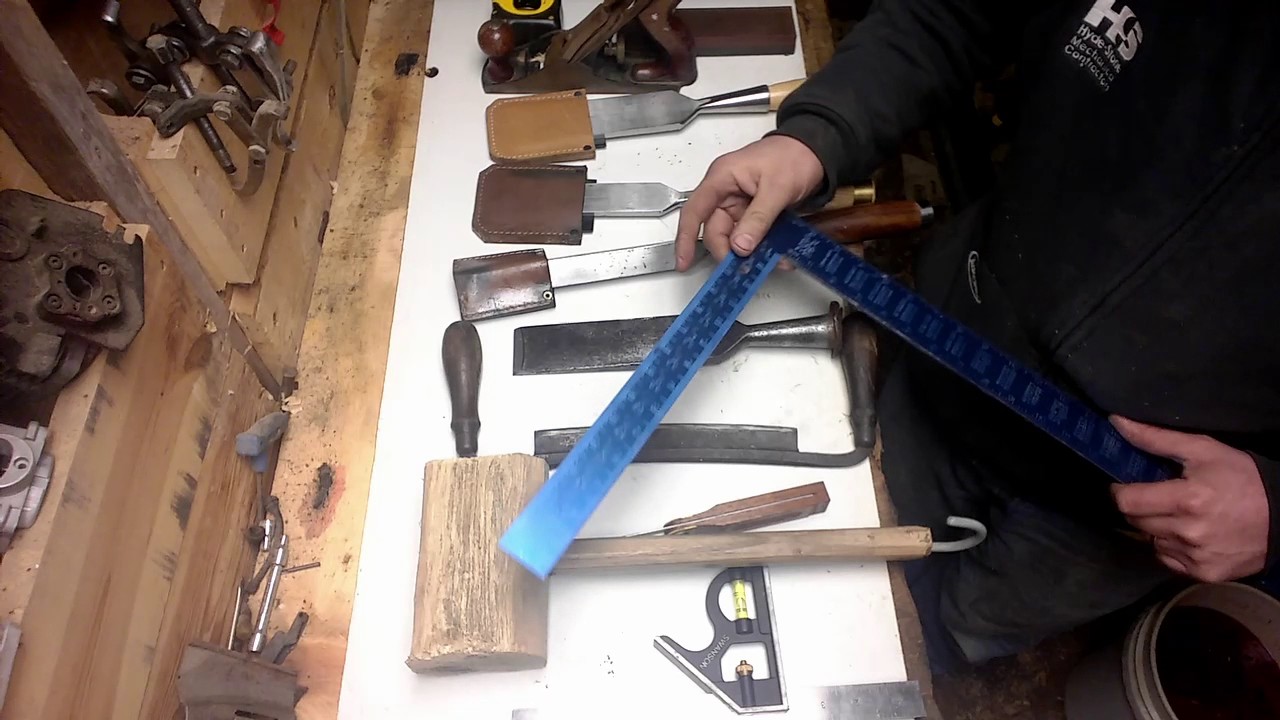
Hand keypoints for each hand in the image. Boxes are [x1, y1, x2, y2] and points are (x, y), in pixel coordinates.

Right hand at [674, 136, 823, 270]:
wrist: (817, 151)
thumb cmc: (794, 156)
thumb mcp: (777, 188)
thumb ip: (758, 218)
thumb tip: (740, 246)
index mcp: (722, 178)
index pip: (694, 211)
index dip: (685, 238)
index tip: (683, 262)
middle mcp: (726, 193)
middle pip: (716, 231)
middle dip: (730, 252)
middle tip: (748, 268)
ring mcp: (741, 205)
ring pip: (736, 238)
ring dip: (752, 253)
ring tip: (773, 261)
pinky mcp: (755, 214)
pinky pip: (753, 236)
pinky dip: (764, 248)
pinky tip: (779, 255)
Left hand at [1110, 415, 1269, 581]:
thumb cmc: (1242, 478)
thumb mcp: (1203, 450)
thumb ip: (1156, 438)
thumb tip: (1117, 422)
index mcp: (1187, 500)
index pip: (1127, 502)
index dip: (1120, 491)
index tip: (1125, 484)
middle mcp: (1189, 532)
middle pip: (1136, 521)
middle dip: (1139, 507)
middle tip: (1156, 496)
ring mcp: (1196, 556)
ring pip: (1151, 540)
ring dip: (1156, 527)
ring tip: (1179, 514)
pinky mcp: (1204, 573)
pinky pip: (1168, 559)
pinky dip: (1171, 546)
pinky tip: (1189, 533)